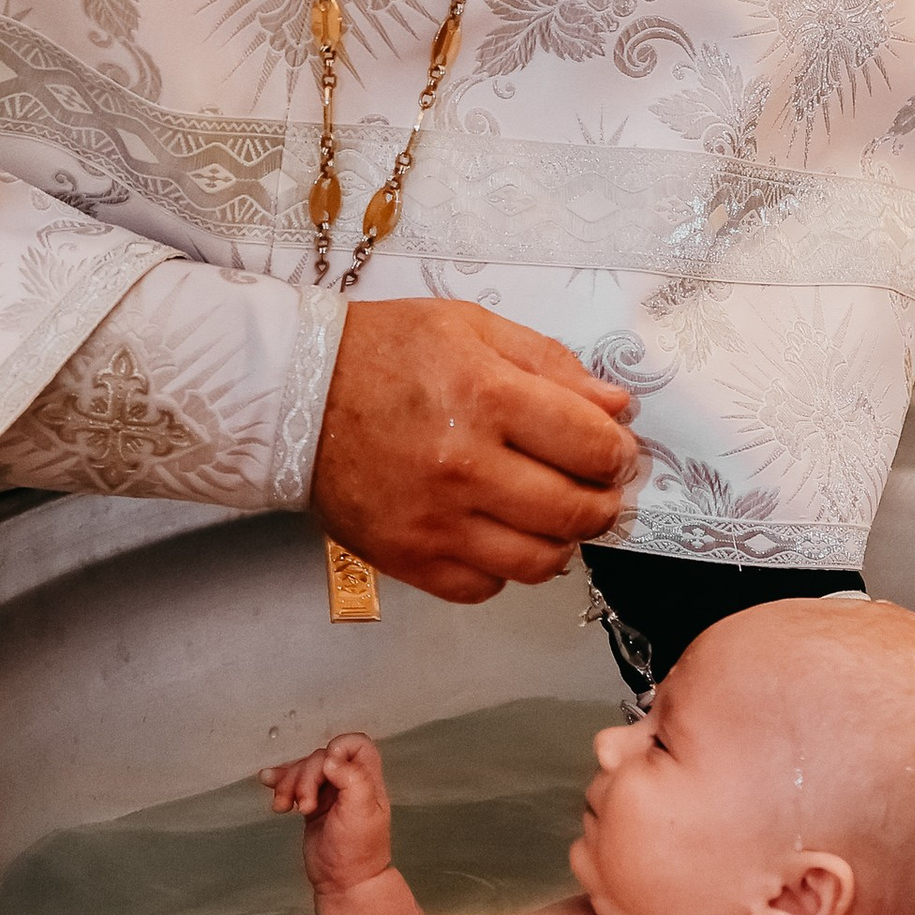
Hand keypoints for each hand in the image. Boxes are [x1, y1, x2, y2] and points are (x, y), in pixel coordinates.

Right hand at [262, 731, 392, 893]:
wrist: (344, 884)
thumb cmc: (359, 852)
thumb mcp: (361, 812)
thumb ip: (352, 779)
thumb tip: (332, 759)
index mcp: (367, 780)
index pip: (355, 745)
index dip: (338, 749)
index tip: (328, 769)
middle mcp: (348, 782)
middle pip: (321, 758)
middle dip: (305, 777)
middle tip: (305, 804)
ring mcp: (329, 794)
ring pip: (303, 770)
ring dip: (288, 783)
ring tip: (284, 805)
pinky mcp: (312, 805)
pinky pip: (293, 785)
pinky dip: (279, 781)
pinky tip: (269, 780)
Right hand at [312, 299, 634, 605]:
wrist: (296, 393)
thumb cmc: (385, 352)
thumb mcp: (472, 328)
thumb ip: (550, 364)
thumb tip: (615, 406)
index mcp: (486, 397)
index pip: (592, 446)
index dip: (618, 451)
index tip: (614, 449)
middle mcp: (463, 467)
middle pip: (575, 512)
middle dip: (602, 502)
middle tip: (595, 486)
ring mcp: (434, 522)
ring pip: (539, 562)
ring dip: (560, 540)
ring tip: (548, 512)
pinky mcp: (408, 559)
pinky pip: (486, 586)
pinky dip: (503, 567)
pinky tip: (495, 531)